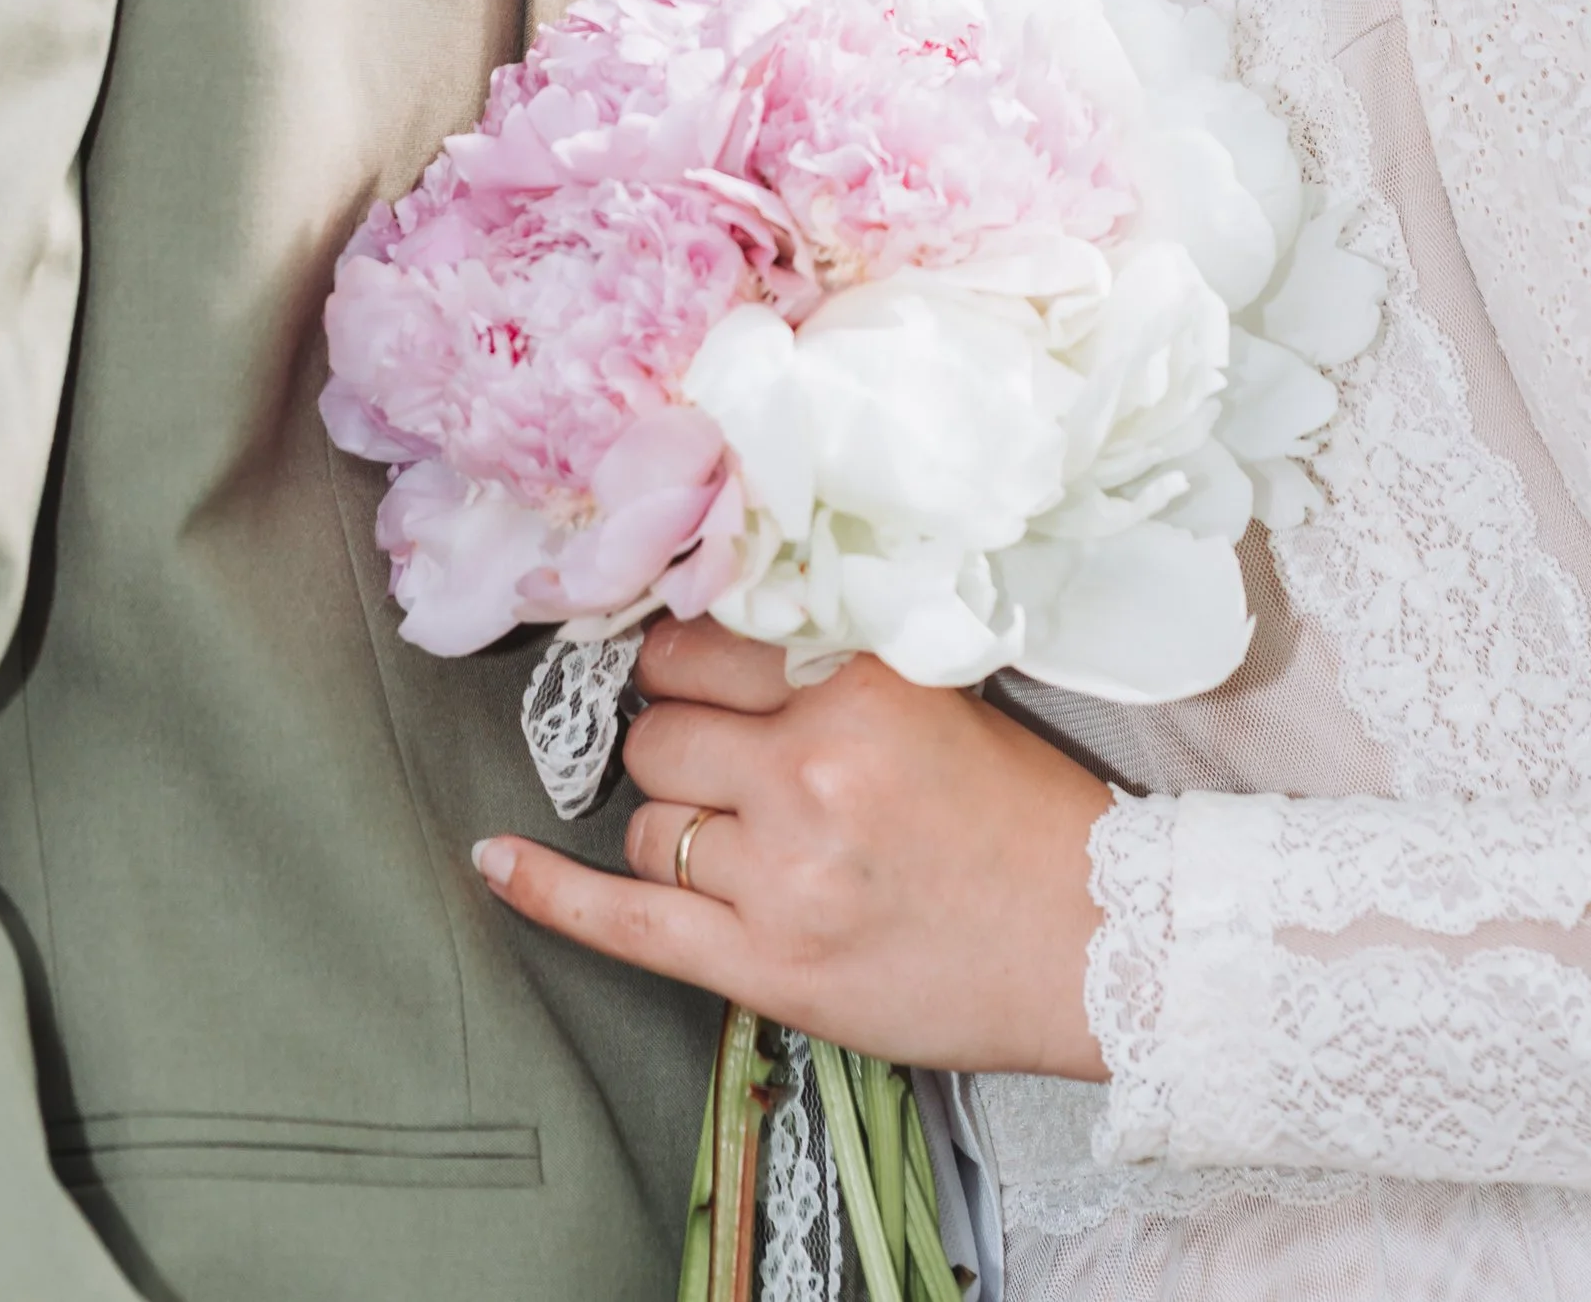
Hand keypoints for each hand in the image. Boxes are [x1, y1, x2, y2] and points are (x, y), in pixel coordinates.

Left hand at [473, 615, 1112, 1076]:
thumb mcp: (938, 694)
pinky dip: (549, 892)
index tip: (685, 666)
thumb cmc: (1024, 815)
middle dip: (678, 743)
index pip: (701, 642)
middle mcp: (811, 769)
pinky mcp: (766, 966)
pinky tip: (496, 861)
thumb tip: (710, 622)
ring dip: (674, 824)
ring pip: (648, 821)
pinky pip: (625, 920)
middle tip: (727, 761)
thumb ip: (831, 658)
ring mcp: (782, 874)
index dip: (685, 659)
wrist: (1094, 943)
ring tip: (740, 836)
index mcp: (859, 684)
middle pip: (661, 733)